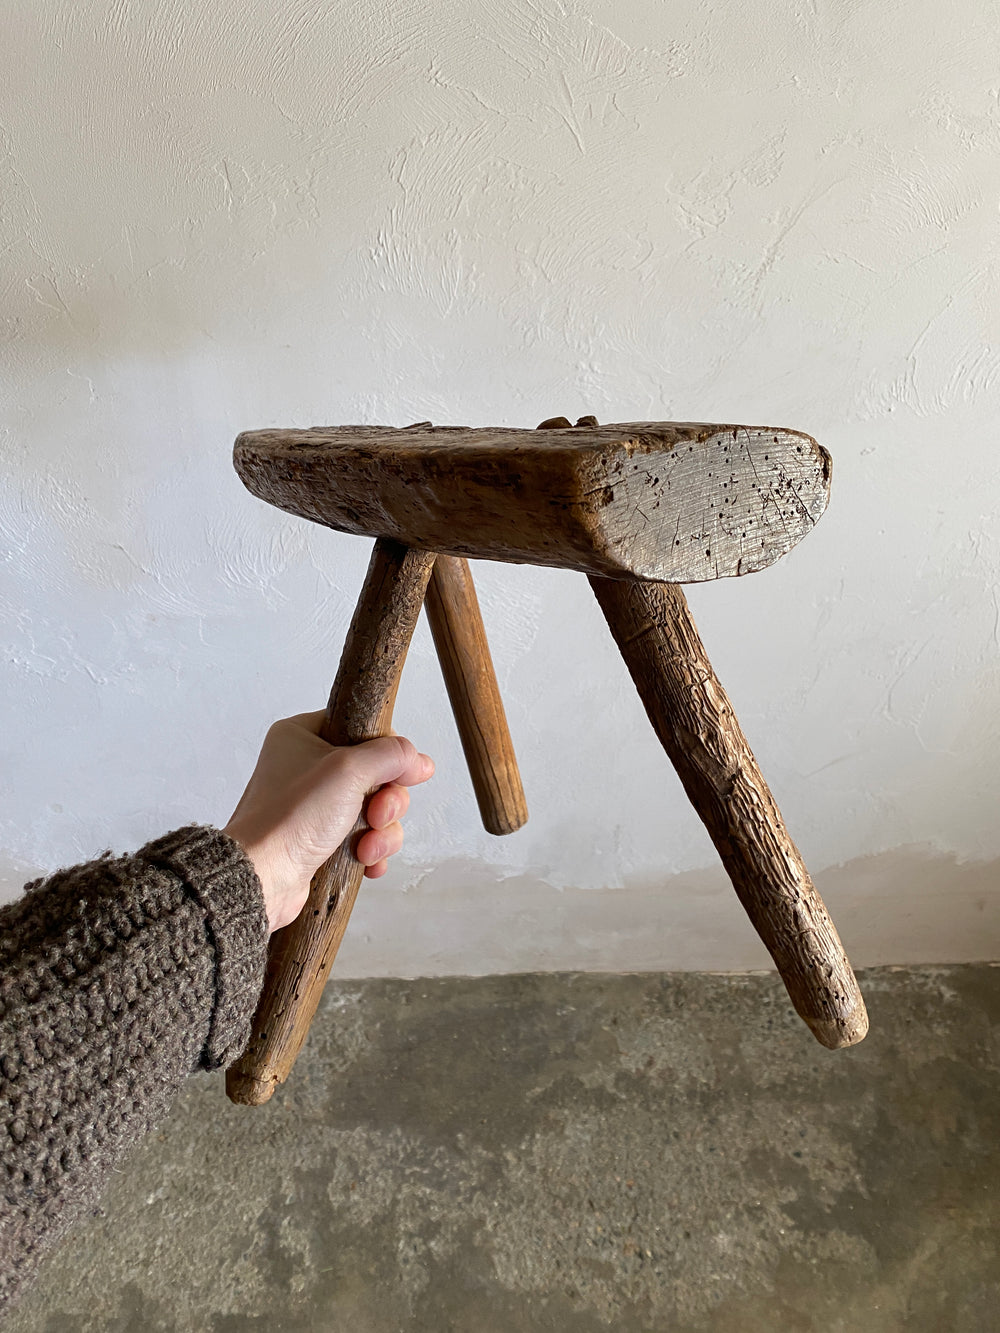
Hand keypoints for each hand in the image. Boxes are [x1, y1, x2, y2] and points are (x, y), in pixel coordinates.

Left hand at [223, 711, 433, 933]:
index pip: (363, 730)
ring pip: (374, 810)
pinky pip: (364, 838)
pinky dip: (372, 851)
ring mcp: (314, 806)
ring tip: (366, 847)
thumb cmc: (289, 819)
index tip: (402, 774)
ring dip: (381, 831)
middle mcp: (307, 768)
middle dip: (387, 802)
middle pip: (376, 774)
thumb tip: (419, 760)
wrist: (261, 878)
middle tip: (376, 815)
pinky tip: (367, 862)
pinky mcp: (320, 839)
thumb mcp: (349, 770)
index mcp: (303, 736)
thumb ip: (392, 755)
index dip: (388, 754)